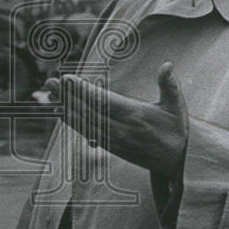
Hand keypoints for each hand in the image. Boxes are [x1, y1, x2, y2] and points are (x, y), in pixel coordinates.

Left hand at [45, 61, 188, 179]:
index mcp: (135, 116)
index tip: (67, 79)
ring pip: (84, 123)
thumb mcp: (177, 106)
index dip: (83, 90)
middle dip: (67, 96)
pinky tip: (61, 112)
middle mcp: (120, 129)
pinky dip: (72, 122)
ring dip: (65, 108)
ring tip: (50, 94)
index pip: (103, 101)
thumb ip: (169, 85)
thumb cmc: (177, 131)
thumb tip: (167, 64)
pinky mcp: (111, 147)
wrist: (178, 163)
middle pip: (88, 111)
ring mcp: (114, 140)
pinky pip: (87, 133)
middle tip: (49, 83)